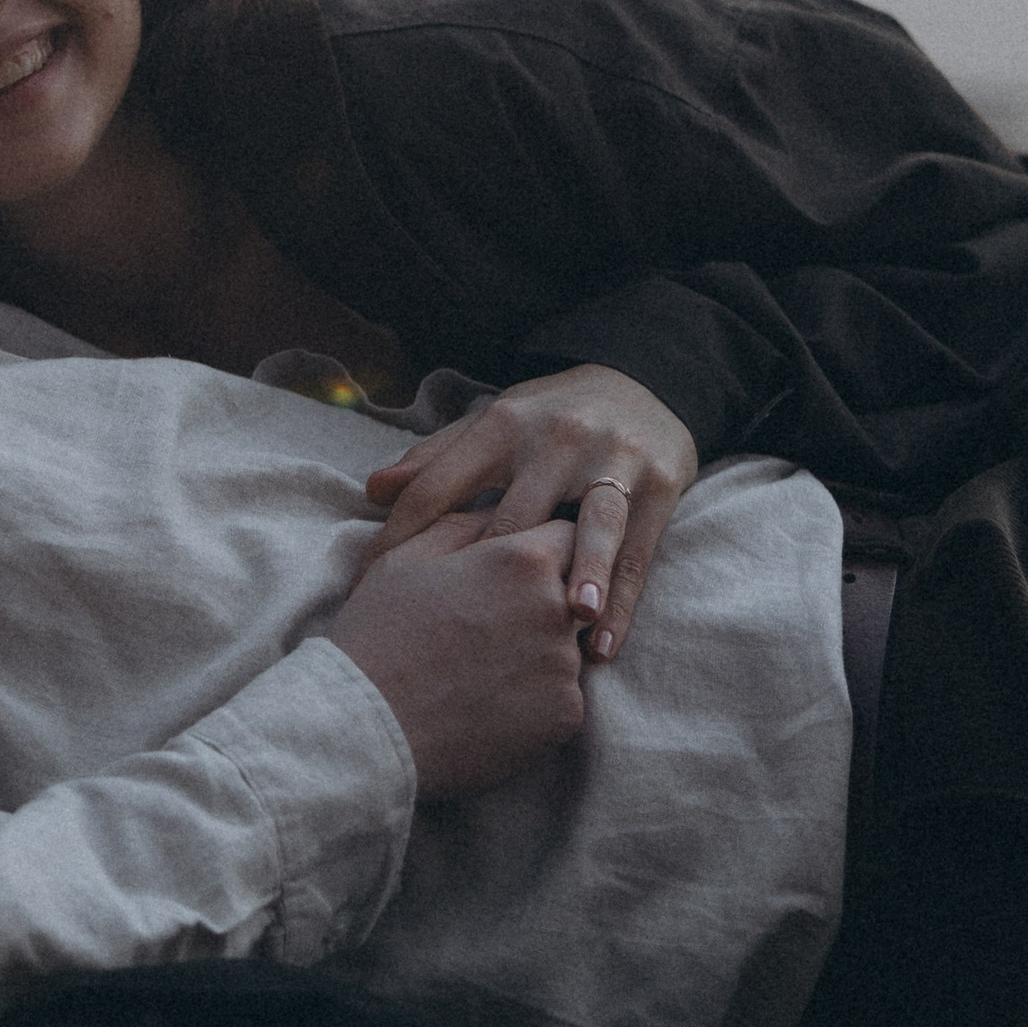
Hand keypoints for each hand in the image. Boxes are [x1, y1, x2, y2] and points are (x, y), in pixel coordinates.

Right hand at [328, 508, 586, 799]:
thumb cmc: (379, 635)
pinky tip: (487, 705)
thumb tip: (493, 515)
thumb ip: (463, 526)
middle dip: (544, 604)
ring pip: (567, 649)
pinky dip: (534, 702)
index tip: (516, 573)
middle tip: (491, 628)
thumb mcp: (407, 558)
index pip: (567, 537)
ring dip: (539, 655)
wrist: (367, 726)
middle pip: (574, 595)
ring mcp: (565, 666)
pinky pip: (561, 698)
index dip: (542, 553)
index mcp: (523, 559)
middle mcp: (557, 607)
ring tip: (479, 672)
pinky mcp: (565, 716)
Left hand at [361, 365, 694, 662]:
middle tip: (456, 638)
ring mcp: (612, 460)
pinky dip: (621, 601)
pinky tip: (605, 644)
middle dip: (486, 574)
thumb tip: (373, 490)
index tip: (369, 589)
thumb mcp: (495, 423)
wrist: (644, 382)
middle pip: (514, 515)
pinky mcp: (658, 485)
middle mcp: (556, 439)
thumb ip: (437, 457)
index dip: (400, 538)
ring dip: (584, 573)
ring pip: (595, 525)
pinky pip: (637, 552)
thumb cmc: (550, 417)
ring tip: (571, 619)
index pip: (440, 487)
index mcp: (503, 424)